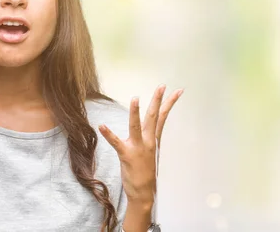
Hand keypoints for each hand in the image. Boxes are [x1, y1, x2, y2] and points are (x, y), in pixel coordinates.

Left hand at [98, 85, 182, 203]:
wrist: (144, 193)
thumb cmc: (145, 171)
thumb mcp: (151, 151)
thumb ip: (149, 137)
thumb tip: (150, 127)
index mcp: (153, 139)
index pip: (163, 117)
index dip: (169, 103)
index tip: (177, 91)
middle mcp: (148, 141)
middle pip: (154, 117)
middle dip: (157, 100)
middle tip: (162, 86)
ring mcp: (138, 148)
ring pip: (136, 126)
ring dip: (135, 112)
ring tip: (135, 98)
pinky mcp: (126, 155)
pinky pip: (116, 142)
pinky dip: (109, 134)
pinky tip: (102, 126)